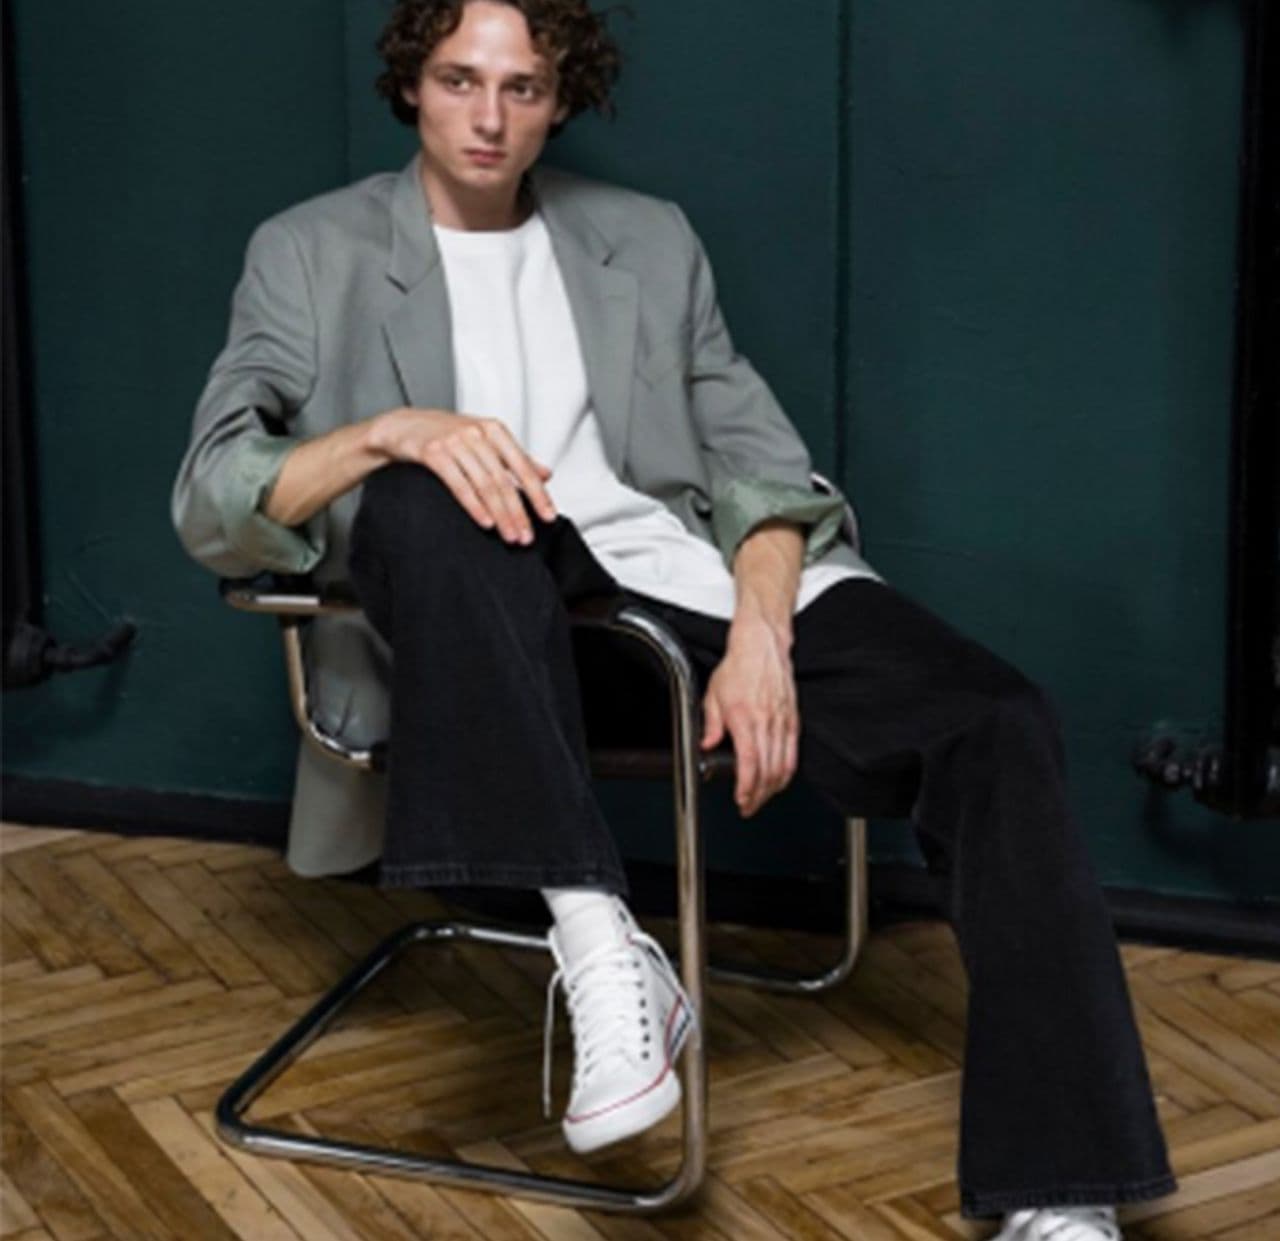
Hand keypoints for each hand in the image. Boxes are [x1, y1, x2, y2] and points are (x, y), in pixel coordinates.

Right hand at [369, 407, 555, 543]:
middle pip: (505, 480)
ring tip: (509, 535)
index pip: (523, 467)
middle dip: (518, 512)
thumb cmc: (445, 434)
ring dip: (500, 515)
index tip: (548, 516)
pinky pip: (458, 484)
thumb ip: (513, 458)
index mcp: (494, 430)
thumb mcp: (483, 440)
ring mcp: (454, 442)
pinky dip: (474, 506)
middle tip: (526, 536)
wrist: (402, 426)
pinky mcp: (433, 452)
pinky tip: (485, 522)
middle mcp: (477, 434)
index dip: (538, 494)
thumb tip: (546, 474)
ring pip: (485, 485)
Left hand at [700, 617, 798, 816]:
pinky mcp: (793, 720)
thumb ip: (710, 724)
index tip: (741, 800)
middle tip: (748, 806)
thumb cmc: (739, 667)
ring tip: (761, 797)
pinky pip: (793, 753)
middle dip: (759, 795)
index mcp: (744, 718)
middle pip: (768, 771)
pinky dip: (787, 771)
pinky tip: (779, 779)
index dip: (746, 787)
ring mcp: (782, 722)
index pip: (749, 763)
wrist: (761, 647)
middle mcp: (766, 722)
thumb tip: (707, 745)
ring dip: (773, 788)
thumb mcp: (713, 695)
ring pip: (783, 766)